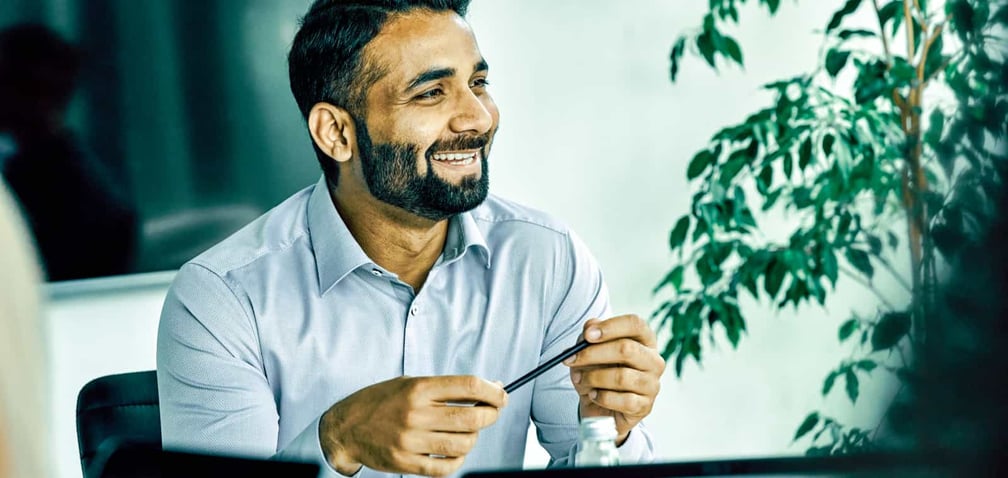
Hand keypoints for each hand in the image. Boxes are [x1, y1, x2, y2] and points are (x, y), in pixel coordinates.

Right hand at [318, 375, 506, 476]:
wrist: (345, 428)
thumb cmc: (380, 401)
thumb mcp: (410, 383)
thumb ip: (446, 388)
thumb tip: (488, 388)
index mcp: (418, 388)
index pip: (469, 386)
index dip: (493, 391)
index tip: (501, 395)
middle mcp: (415, 413)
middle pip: (472, 416)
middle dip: (491, 415)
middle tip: (492, 412)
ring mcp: (411, 440)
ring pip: (463, 444)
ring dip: (474, 438)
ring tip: (468, 432)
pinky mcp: (406, 463)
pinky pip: (445, 467)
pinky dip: (458, 461)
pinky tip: (455, 452)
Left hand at [564, 314, 665, 444]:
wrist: (600, 407)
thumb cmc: (598, 372)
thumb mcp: (589, 350)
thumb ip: (590, 336)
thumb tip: (590, 326)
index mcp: (644, 339)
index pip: (635, 324)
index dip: (610, 327)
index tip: (587, 335)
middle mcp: (653, 360)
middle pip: (627, 349)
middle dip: (593, 354)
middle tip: (571, 359)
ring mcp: (652, 384)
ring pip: (622, 377)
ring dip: (593, 378)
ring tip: (580, 379)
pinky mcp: (645, 406)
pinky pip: (623, 401)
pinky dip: (602, 398)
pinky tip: (593, 396)